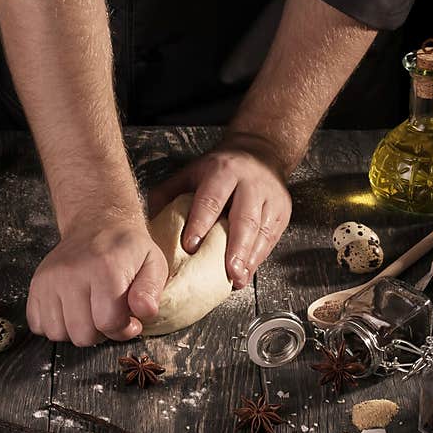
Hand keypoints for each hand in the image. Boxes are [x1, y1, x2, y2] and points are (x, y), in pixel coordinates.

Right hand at [27, 216, 168, 345]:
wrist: (96, 224)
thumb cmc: (126, 249)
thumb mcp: (153, 263)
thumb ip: (151, 291)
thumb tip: (145, 311)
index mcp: (105, 268)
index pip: (108, 322)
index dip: (123, 328)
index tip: (129, 318)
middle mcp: (72, 273)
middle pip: (82, 334)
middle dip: (100, 333)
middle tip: (108, 315)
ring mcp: (49, 279)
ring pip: (58, 334)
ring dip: (76, 331)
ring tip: (90, 313)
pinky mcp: (36, 284)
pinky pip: (39, 325)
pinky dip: (56, 325)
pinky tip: (71, 311)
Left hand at [149, 134, 292, 288]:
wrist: (260, 153)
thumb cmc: (219, 169)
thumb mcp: (191, 172)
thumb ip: (168, 195)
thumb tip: (149, 226)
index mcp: (223, 172)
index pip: (211, 200)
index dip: (200, 223)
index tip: (190, 246)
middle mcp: (250, 183)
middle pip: (245, 218)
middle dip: (236, 248)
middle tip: (228, 272)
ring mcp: (270, 197)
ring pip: (262, 231)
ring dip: (250, 259)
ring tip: (238, 279)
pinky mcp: (282, 211)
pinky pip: (271, 238)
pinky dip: (259, 257)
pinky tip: (247, 272)